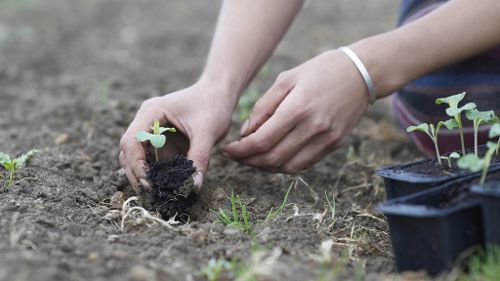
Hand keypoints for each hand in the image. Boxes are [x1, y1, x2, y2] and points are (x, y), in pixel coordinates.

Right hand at [119, 81, 234, 191]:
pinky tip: (165, 187)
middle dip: (136, 174)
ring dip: (144, 176)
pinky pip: (153, 160)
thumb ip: (199, 158)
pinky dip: (156, 174)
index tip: (148, 183)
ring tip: (155, 195)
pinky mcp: (161, 141)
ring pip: (137, 158)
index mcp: (152, 112)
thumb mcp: (208, 132)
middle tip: (150, 195)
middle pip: (129, 151)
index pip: (132, 141)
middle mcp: (146, 121)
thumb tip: (192, 186)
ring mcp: (151, 131)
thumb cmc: (213, 105)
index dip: (136, 164)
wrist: (219, 94)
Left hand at [223, 50, 369, 172]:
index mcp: (298, 108)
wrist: (361, 73)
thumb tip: (246, 133)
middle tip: (237, 156)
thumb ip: (263, 107)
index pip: (262, 141)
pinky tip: (274, 157)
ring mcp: (326, 138)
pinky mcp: (335, 144)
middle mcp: (313, 127)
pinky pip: (305, 164)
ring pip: (288, 166)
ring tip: (253, 159)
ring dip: (266, 167)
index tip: (228, 150)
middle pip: (273, 158)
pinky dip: (285, 165)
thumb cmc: (319, 71)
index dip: (241, 150)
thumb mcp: (286, 79)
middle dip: (249, 161)